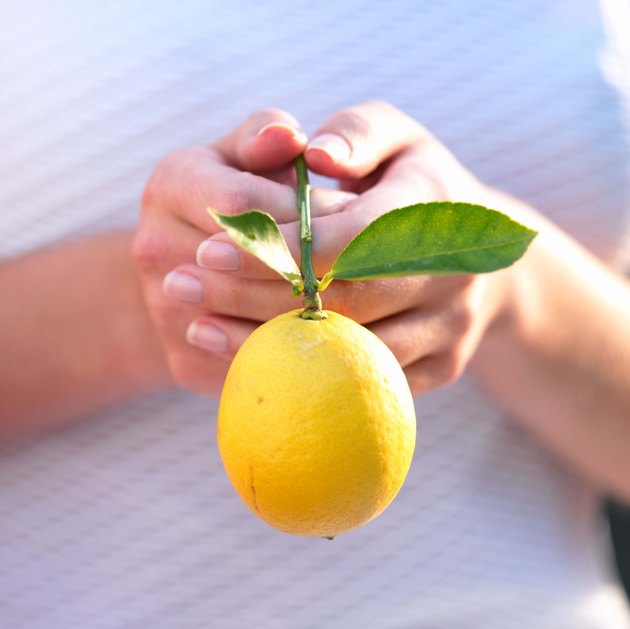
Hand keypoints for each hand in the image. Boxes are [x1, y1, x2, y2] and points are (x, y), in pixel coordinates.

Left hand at [145, 101, 516, 394]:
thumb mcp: (398, 139)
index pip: (351, 235)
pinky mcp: (442, 368)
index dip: (279, 245)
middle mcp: (453, 275)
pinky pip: (366, 386)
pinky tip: (249, 362)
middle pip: (344, 300)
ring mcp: (451, 330)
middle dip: (256, 295)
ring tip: (198, 328)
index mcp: (436, 209)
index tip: (208, 245)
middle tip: (181, 286)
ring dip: (268, 345)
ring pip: (351, 354)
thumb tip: (314, 152)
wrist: (483, 255)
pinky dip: (304, 377)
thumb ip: (358, 133)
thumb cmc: (417, 188)